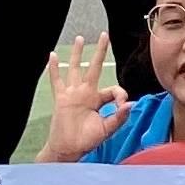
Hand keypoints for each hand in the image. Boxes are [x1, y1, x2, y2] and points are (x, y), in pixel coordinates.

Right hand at [39, 34, 125, 160]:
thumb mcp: (107, 129)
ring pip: (75, 69)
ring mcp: (73, 94)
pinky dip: (54, 69)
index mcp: (99, 100)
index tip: (122, 106)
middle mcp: (86, 93)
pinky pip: (56, 80)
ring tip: (80, 39)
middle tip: (105, 35)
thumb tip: (131, 103)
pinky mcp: (61, 98)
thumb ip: (118, 117)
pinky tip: (53, 55)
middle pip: (94, 67)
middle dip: (100, 52)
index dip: (120, 94)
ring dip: (78, 54)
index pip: (113, 89)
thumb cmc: (87, 140)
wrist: (68, 149)